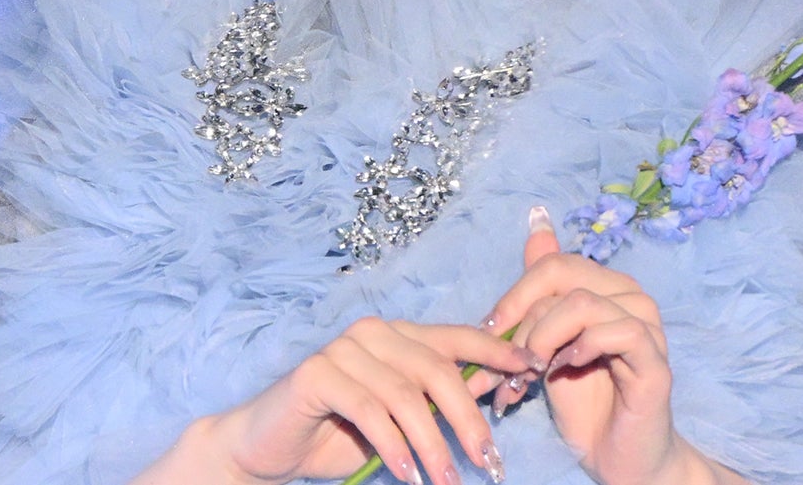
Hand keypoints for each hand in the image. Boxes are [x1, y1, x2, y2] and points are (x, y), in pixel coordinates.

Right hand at [135, 317, 533, 484]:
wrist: (268, 446)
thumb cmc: (338, 433)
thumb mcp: (400, 418)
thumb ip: (439, 400)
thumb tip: (499, 388)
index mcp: (399, 334)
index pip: (458, 335)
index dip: (497, 351)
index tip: (534, 370)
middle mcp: (374, 332)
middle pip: (438, 369)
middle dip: (468, 418)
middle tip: (488, 462)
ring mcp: (344, 348)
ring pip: (406, 395)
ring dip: (433, 444)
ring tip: (447, 482)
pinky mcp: (318, 372)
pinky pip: (369, 410)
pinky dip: (394, 446)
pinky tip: (408, 474)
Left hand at [480, 206, 704, 484]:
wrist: (617, 458)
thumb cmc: (584, 402)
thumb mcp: (548, 343)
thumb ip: (541, 292)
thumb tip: (537, 223)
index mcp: (606, 286)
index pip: (552, 264)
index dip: (514, 296)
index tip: (488, 334)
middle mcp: (631, 296)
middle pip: (563, 275)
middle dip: (522, 320)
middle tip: (506, 363)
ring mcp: (646, 326)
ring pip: (581, 303)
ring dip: (542, 340)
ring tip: (531, 375)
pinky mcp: (655, 360)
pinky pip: (614, 332)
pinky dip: (579, 349)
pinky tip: (566, 370)